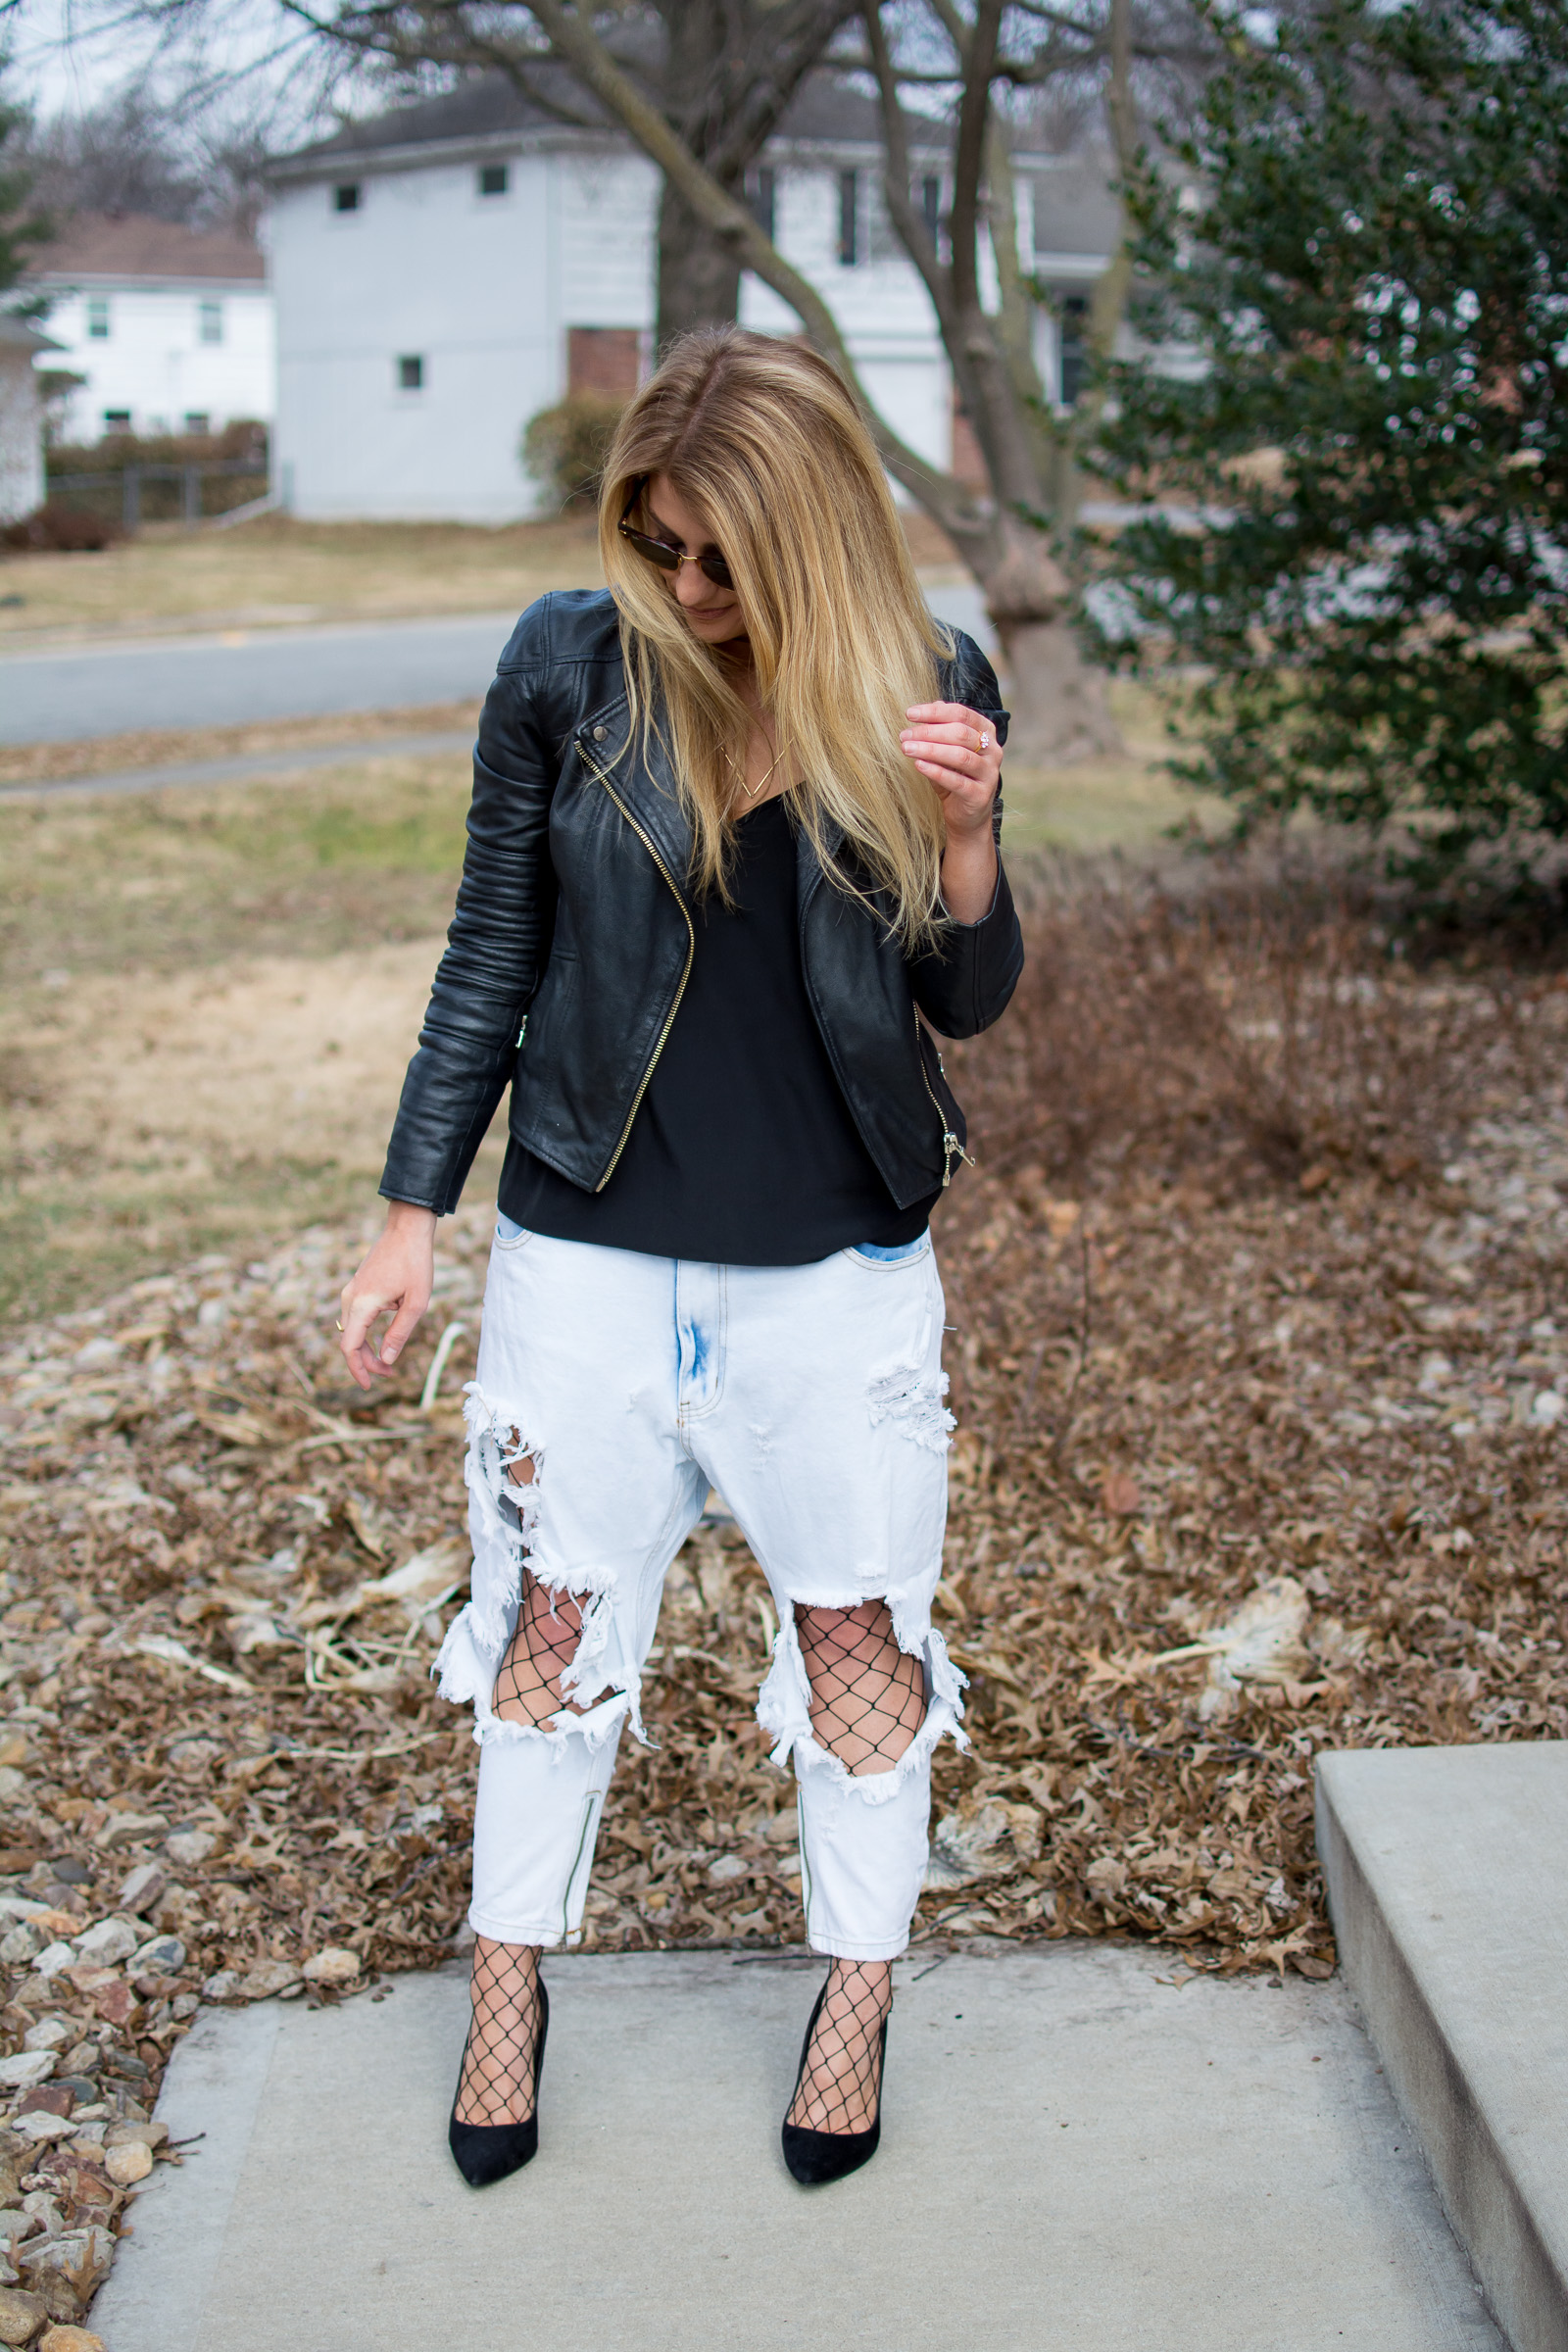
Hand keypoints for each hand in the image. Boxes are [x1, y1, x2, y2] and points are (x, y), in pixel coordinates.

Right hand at [338, 1201, 436, 1389]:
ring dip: (366, 1349)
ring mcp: (352, 1291)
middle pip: (350, 1342)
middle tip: (389, 1374)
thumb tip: (386, 1361)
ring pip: (352, 1330)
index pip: (350, 1348)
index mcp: (362, 1305)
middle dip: (366, 1362)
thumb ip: (399, 1333)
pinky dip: (366, 1333)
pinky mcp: (358, 1286)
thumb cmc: (415, 1263)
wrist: (408, 1228)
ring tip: (387, 1361)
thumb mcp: (416, 1303)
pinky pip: (356, 1318)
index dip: (358, 1370)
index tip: (369, 1386)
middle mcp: (350, 1299)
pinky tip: (383, 1339)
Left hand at [899, 702, 1002, 838]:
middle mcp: (993, 751)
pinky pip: (957, 781)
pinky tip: (918, 765)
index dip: (934, 712)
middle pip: (961, 733)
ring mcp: (989, 774)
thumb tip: (933, 704)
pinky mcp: (980, 795)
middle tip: (904, 735)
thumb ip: (942, 729)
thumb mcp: (947, 749)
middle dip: (929, 732)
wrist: (967, 815)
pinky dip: (936, 771)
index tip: (909, 714)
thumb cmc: (955, 776)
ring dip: (930, 750)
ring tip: (907, 748)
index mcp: (986, 732)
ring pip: (960, 756)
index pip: (961, 714)